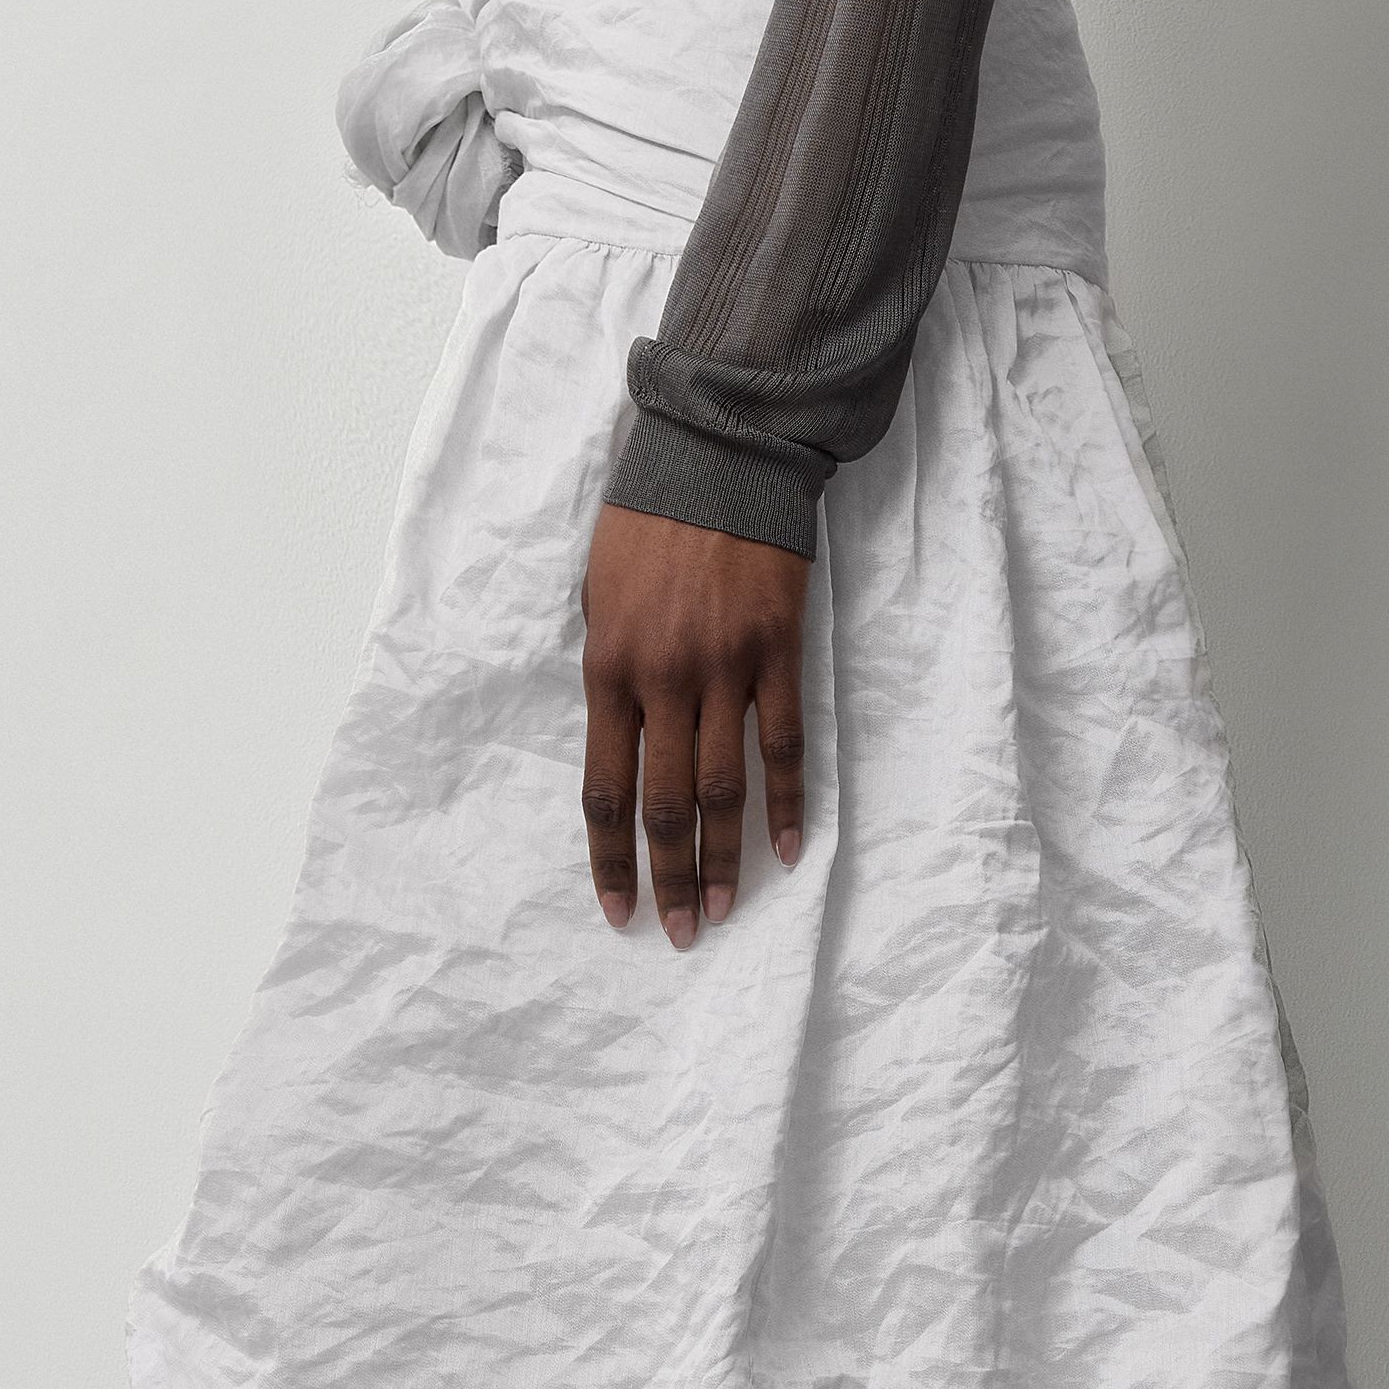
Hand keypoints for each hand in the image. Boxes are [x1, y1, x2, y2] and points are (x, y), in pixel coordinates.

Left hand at [579, 502, 807, 942]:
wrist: (718, 455)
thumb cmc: (648, 521)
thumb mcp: (598, 595)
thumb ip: (610, 671)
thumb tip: (622, 735)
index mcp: (606, 670)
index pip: (604, 790)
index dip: (610, 859)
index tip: (618, 911)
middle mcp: (662, 681)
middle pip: (666, 805)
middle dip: (668, 878)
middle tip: (678, 933)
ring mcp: (724, 670)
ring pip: (725, 789)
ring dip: (724, 859)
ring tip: (722, 912)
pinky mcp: (778, 654)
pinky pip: (785, 745)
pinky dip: (788, 802)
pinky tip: (790, 849)